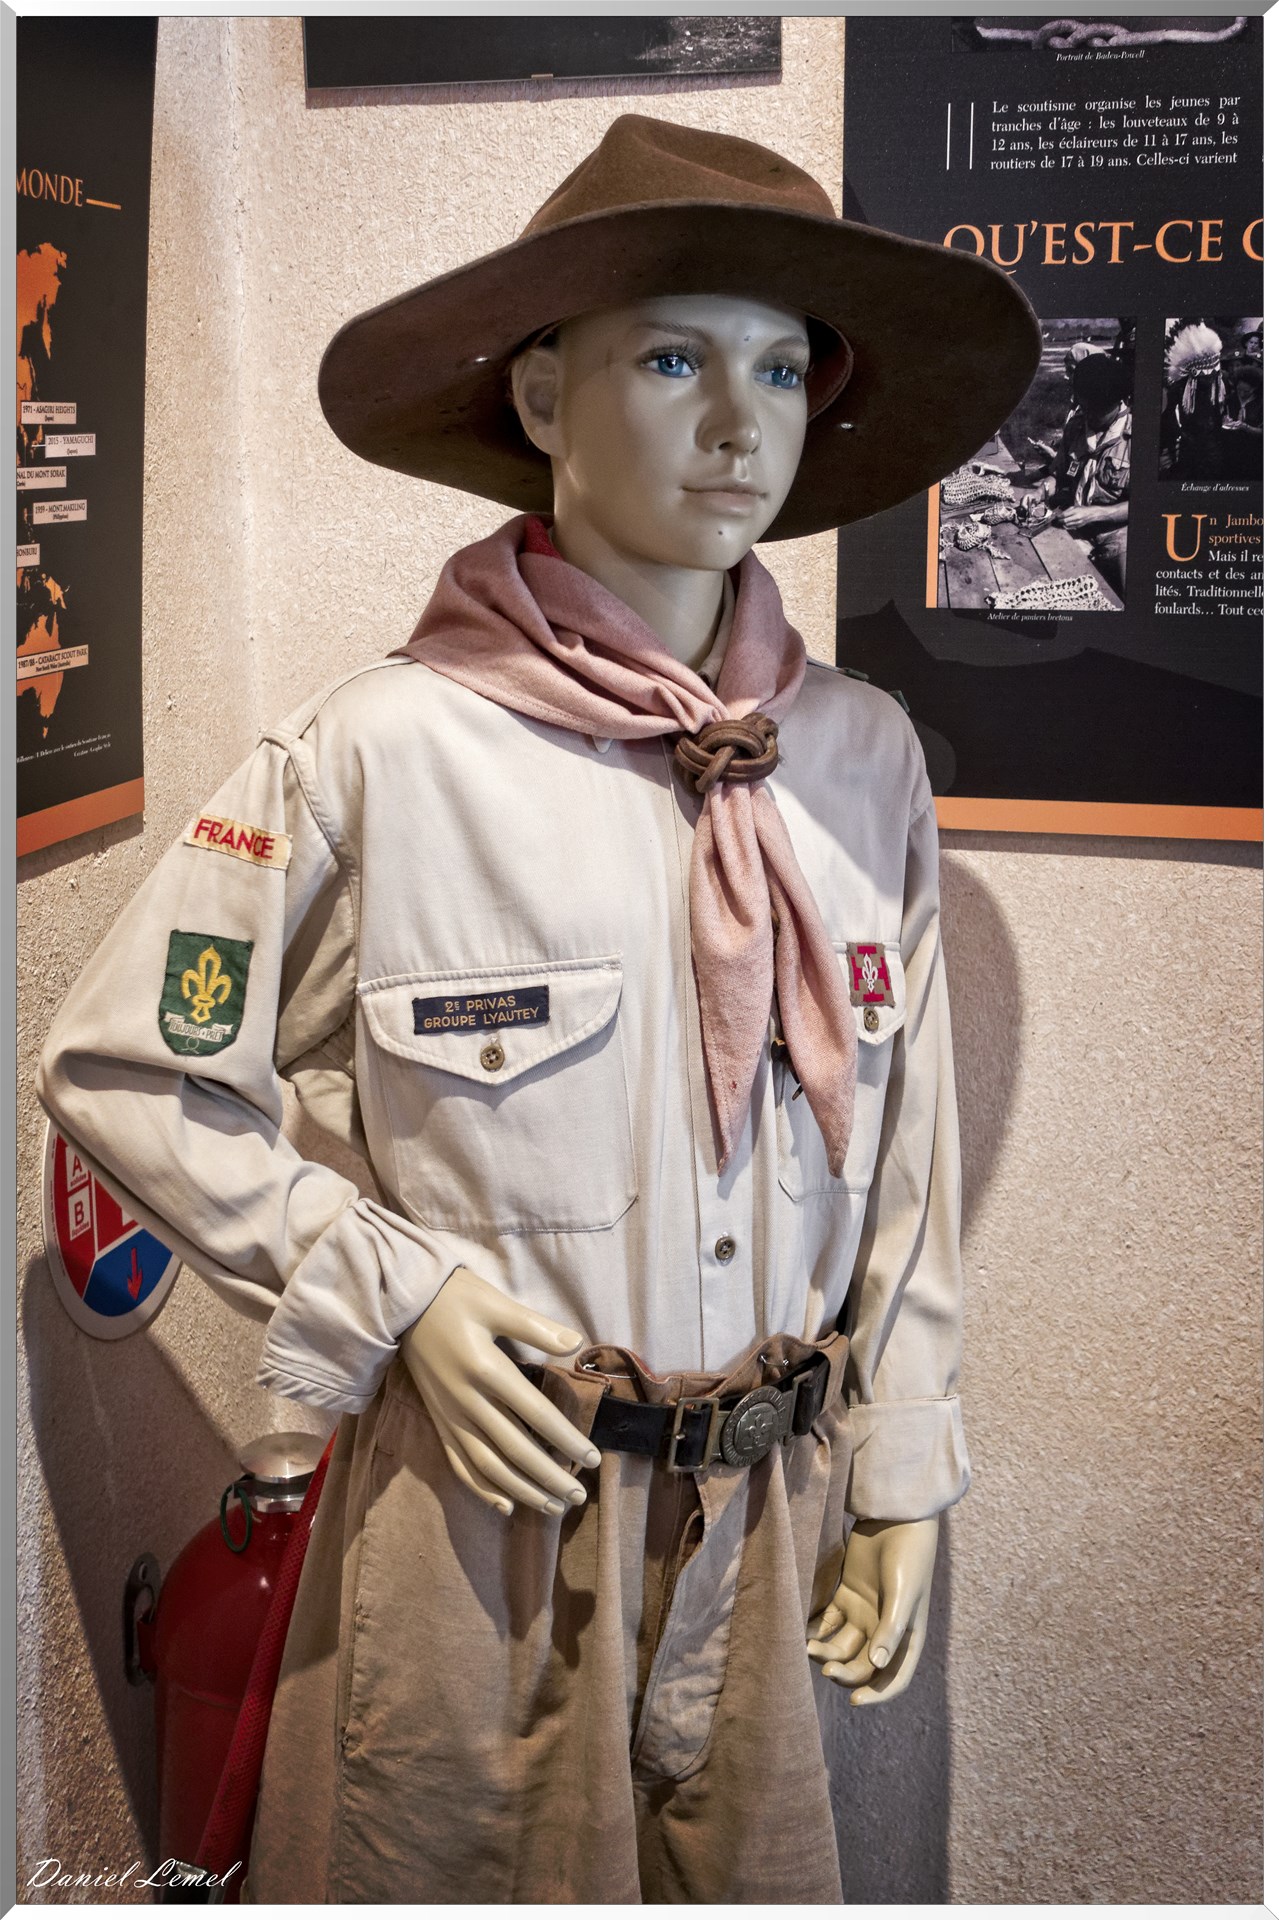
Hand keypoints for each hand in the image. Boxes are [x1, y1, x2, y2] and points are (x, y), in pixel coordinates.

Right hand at [399, 1267, 600, 1518]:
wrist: (401, 1305)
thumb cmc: (454, 1298)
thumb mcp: (495, 1302)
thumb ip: (535, 1326)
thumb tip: (576, 1343)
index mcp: (486, 1370)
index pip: (536, 1415)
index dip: (566, 1440)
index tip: (592, 1459)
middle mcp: (467, 1401)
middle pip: (515, 1450)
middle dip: (549, 1476)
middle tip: (579, 1496)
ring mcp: (450, 1416)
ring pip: (488, 1466)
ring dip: (522, 1490)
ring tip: (552, 1506)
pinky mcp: (438, 1421)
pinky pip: (459, 1464)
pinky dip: (481, 1489)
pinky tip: (505, 1505)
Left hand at [806, 1515, 937, 1706]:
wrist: (898, 1516)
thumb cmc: (909, 1557)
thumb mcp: (904, 1595)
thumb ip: (890, 1630)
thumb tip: (877, 1665)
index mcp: (908, 1636)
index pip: (894, 1679)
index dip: (877, 1695)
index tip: (855, 1701)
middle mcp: (885, 1630)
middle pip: (862, 1665)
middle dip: (845, 1671)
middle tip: (826, 1667)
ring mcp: (865, 1613)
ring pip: (842, 1645)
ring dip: (826, 1651)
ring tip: (808, 1647)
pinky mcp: (847, 1594)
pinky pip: (829, 1621)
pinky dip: (816, 1629)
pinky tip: (802, 1633)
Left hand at [1055, 504, 1105, 531]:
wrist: (1091, 514)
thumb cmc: (1083, 509)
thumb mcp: (1075, 507)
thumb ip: (1068, 510)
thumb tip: (1060, 514)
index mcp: (1076, 511)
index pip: (1064, 515)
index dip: (1059, 516)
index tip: (1056, 516)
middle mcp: (1077, 517)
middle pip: (1065, 521)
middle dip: (1059, 521)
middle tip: (1057, 520)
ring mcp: (1078, 522)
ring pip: (1067, 525)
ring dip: (1062, 524)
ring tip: (1060, 522)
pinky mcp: (1078, 526)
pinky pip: (1070, 527)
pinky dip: (1066, 526)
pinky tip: (1064, 524)